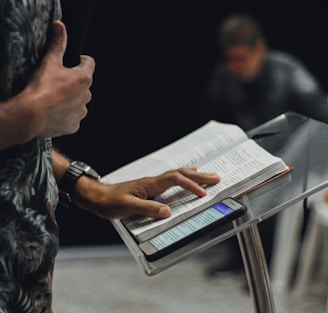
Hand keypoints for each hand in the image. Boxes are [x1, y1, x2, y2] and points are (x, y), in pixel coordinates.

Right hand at [23, 20, 95, 137]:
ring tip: (54, 99)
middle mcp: (87, 96)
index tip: (75, 60)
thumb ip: (57, 44)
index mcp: (84, 78)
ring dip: (70, 99)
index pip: (89, 63)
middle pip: (83, 85)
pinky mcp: (75, 125)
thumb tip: (60, 26)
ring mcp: (81, 112)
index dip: (82, 60)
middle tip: (57, 83)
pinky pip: (73, 117)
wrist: (31, 115)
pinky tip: (54, 112)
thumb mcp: (49, 62)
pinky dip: (66, 114)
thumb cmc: (41, 88)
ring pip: (79, 102)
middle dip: (73, 82)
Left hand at [73, 166, 219, 219]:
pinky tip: (186, 177)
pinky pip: (171, 179)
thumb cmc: (110, 202)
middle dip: (199, 176)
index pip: (175, 179)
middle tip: (216, 177)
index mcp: (150, 184)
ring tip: (208, 174)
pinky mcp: (150, 188)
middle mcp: (153, 181)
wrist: (97, 196)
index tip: (203, 193)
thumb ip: (148, 208)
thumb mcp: (127, 207)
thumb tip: (168, 211)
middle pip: (180, 174)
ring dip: (194, 175)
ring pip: (177, 175)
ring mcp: (152, 183)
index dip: (190, 185)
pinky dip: (183, 177)